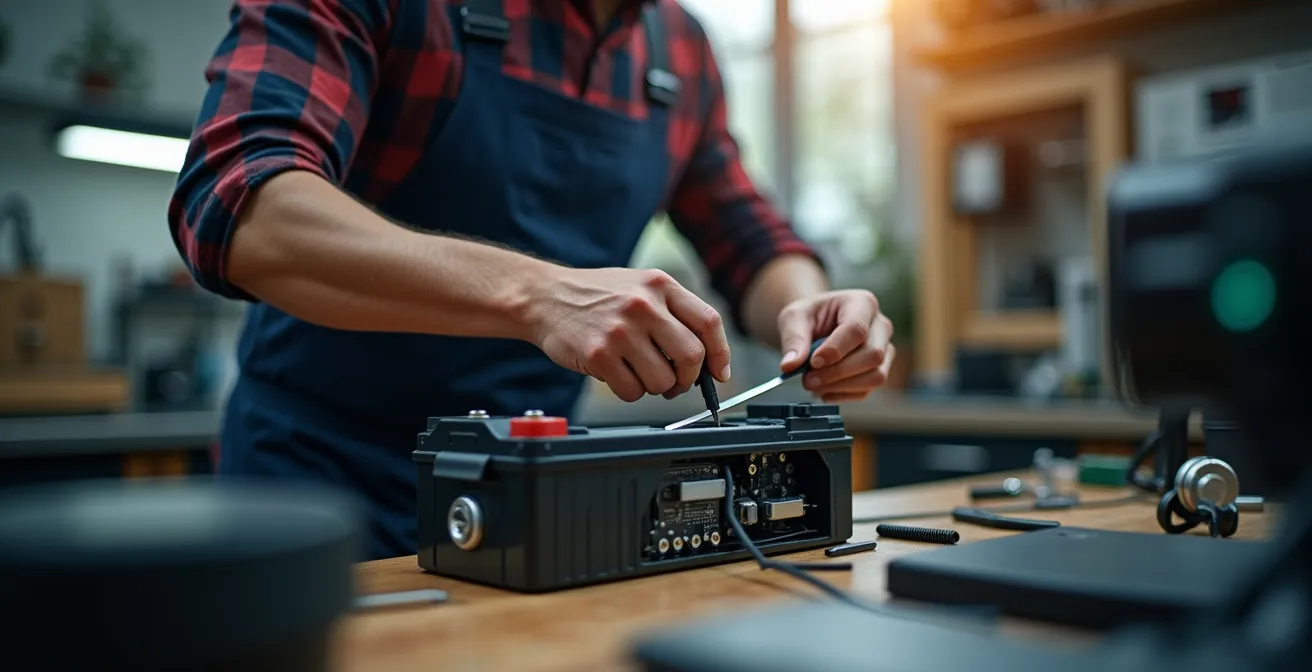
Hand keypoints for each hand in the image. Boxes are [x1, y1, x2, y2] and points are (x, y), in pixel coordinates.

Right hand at [528, 267, 731, 402]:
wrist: (545, 297)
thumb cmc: (597, 296)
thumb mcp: (640, 287)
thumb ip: (674, 313)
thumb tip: (707, 357)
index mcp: (660, 285)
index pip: (708, 322)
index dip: (720, 354)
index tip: (718, 372)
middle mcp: (643, 305)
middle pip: (691, 356)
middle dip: (688, 378)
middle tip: (676, 382)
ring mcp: (620, 330)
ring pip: (662, 381)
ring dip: (655, 387)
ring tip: (638, 372)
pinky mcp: (599, 354)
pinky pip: (632, 391)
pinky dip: (629, 391)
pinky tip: (617, 374)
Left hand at [776, 289, 893, 402]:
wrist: (815, 325)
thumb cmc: (808, 316)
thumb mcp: (793, 318)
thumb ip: (793, 339)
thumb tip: (790, 366)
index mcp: (862, 303)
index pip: (857, 329)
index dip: (836, 349)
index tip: (813, 362)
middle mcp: (880, 326)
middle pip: (872, 355)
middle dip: (838, 372)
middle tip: (808, 379)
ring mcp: (884, 350)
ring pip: (876, 376)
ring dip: (841, 386)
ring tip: (813, 384)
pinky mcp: (879, 370)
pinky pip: (868, 390)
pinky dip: (843, 395)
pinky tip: (823, 390)